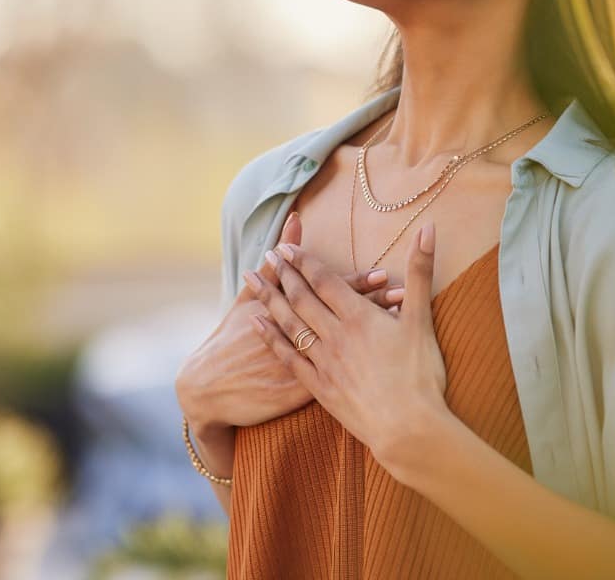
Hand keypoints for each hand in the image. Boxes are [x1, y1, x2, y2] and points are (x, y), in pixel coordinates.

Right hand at [175, 212, 403, 437]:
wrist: (210, 389)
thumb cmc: (231, 339)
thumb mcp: (249, 300)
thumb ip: (277, 264)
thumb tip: (295, 220)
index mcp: (289, 312)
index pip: (329, 295)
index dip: (357, 284)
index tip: (383, 272)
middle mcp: (300, 338)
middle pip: (343, 320)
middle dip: (374, 307)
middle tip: (404, 293)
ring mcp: (304, 368)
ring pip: (347, 348)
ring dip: (375, 336)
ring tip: (402, 323)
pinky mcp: (303, 394)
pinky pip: (339, 379)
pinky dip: (362, 369)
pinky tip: (385, 365)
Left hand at [245, 219, 448, 477]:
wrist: (409, 431)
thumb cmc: (421, 375)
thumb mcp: (422, 319)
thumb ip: (420, 271)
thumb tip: (428, 226)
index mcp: (359, 317)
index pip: (325, 281)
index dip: (305, 262)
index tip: (287, 247)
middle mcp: (336, 336)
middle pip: (302, 298)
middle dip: (284, 274)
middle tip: (267, 255)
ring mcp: (324, 363)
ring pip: (290, 324)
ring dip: (270, 299)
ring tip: (252, 280)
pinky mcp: (320, 388)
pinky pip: (288, 357)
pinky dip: (270, 337)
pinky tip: (257, 324)